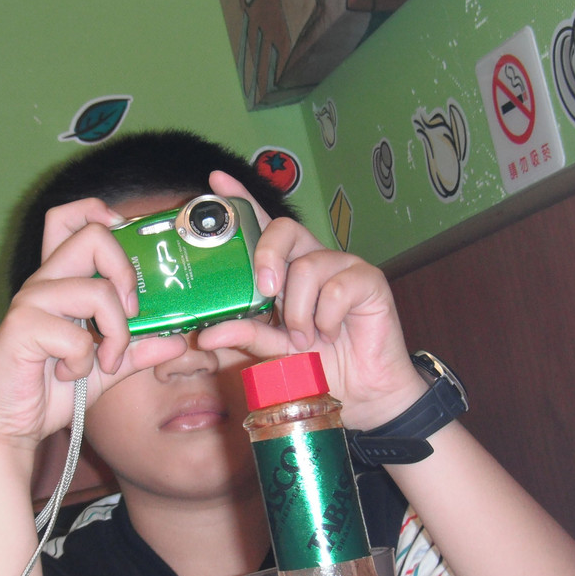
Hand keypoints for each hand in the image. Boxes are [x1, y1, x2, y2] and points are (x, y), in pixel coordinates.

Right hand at [0, 197, 185, 446]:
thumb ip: (138, 350)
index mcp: (62, 280)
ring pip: (96, 291)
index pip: (72, 218)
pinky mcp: (21, 327)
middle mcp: (44, 281)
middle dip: (126, 273)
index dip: (103, 215)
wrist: (9, 425)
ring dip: (115, 334)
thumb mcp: (106, 368)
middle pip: (91, 235)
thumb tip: (177, 338)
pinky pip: (75, 336)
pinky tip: (67, 375)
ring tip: (104, 361)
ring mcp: (30, 301)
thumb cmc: (50, 391)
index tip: (128, 255)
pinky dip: (83, 363)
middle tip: (131, 313)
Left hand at [197, 171, 425, 428]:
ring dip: (300, 310)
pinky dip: (327, 316)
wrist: (362, 393)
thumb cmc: (319, 365)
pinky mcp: (369, 280)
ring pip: (308, 265)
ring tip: (306, 337)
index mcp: (286, 270)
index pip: (262, 227)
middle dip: (267, 255)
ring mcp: (343, 267)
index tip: (216, 182)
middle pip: (285, 228)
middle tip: (265, 291)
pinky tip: (332, 332)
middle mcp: (313, 260)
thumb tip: (205, 333)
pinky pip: (337, 286)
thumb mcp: (273, 352)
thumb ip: (243, 336)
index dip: (241, 201)